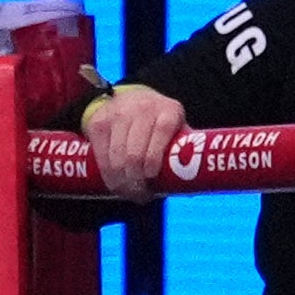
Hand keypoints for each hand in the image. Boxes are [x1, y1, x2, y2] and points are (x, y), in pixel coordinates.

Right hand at [87, 80, 187, 196]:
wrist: (130, 100)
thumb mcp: (176, 129)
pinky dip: (108, 176)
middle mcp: (143, 109)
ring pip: (116, 159)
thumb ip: (185, 152)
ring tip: (129, 192)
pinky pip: (101, 157)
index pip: (162, 132)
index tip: (152, 176)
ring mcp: (118, 115)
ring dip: (121, 183)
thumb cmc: (160, 125)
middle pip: (134, 153)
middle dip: (136, 181)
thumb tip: (195, 181)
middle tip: (140, 195)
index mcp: (169, 111)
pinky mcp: (99, 124)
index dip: (154, 158)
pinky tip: (115, 183)